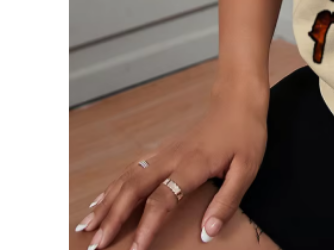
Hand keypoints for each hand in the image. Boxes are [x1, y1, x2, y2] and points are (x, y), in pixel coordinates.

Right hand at [74, 84, 268, 249]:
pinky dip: (112, 187)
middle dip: (113, 218)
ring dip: (106, 203)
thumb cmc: (245, 134)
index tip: (135, 249)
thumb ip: (227, 201)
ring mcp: (164, 152)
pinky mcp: (162, 150)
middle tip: (96, 245)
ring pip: (127, 178)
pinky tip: (100, 201)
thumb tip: (207, 233)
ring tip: (86, 227)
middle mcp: (172, 157)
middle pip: (134, 188)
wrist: (237, 100)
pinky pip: (131, 170)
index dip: (148, 225)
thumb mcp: (247, 168)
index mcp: (193, 164)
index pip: (164, 198)